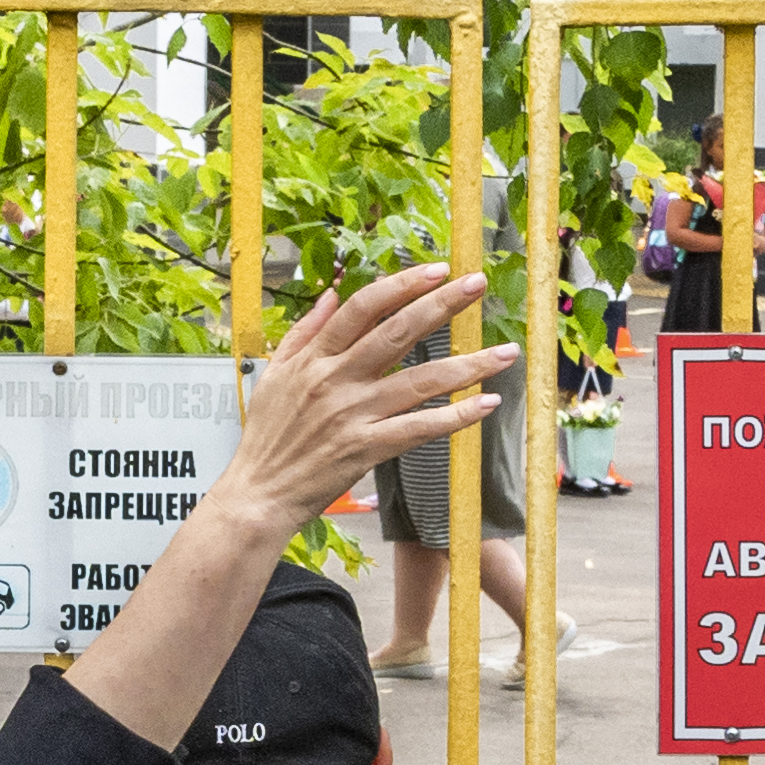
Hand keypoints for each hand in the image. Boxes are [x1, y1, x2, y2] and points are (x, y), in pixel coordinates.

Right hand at [216, 260, 512, 525]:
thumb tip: (331, 294)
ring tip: (505, 353)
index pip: (363, 308)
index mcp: (314, 359)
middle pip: (397, 333)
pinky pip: (418, 429)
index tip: (436, 270)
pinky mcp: (365, 450)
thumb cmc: (267, 437)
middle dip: (441, 305)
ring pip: (420, 381)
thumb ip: (304, 331)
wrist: (258, 493)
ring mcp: (352, 415)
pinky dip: (454, 417)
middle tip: (477, 284)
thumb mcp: (274, 374)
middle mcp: (336, 380)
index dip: (402, 285)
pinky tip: (484, 405)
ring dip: (468, 365)